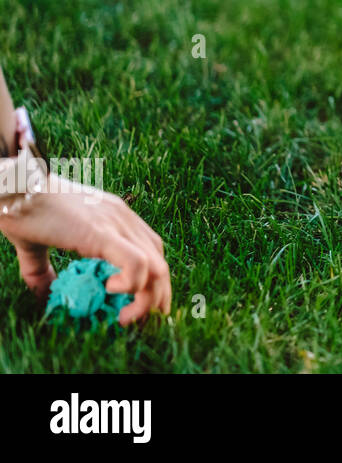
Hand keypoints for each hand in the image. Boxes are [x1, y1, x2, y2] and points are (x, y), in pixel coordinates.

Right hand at [0, 175, 171, 324]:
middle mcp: (124, 218)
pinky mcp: (102, 232)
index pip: (152, 252)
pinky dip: (132, 282)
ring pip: (155, 265)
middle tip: (142, 320)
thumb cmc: (24, 211)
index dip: (154, 281)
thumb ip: (44, 271)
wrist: (15, 188)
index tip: (143, 305)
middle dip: (157, 295)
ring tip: (127, 315)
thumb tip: (45, 296)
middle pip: (160, 261)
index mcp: (115, 219)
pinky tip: (112, 290)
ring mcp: (116, 223)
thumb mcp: (39, 245)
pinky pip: (134, 261)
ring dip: (148, 297)